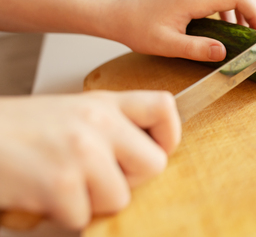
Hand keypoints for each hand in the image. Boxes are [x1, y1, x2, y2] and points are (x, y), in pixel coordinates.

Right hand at [0, 90, 180, 229]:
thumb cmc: (21, 130)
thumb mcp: (73, 114)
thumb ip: (112, 128)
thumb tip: (146, 153)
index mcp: (104, 104)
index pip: (163, 106)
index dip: (169, 133)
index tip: (159, 147)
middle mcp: (98, 123)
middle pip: (155, 164)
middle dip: (130, 180)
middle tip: (99, 176)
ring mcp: (82, 152)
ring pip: (120, 198)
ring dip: (92, 201)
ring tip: (62, 183)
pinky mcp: (61, 183)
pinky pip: (82, 217)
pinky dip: (62, 215)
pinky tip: (42, 194)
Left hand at [103, 0, 255, 61]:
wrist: (117, 14)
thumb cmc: (137, 27)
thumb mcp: (167, 44)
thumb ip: (198, 49)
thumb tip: (223, 53)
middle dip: (253, 13)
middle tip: (254, 37)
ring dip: (241, 12)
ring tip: (242, 36)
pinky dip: (228, 11)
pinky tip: (223, 29)